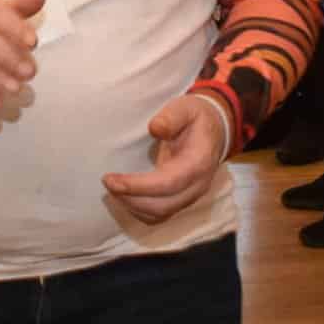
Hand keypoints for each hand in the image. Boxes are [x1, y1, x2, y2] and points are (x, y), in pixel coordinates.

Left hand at [102, 94, 228, 223]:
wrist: (215, 130)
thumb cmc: (196, 118)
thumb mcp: (186, 108)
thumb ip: (171, 117)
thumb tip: (155, 128)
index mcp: (198, 162)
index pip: (168, 183)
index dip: (138, 186)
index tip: (112, 180)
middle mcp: (197, 185)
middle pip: (162, 205)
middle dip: (130, 198)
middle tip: (108, 182)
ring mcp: (191, 196)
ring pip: (160, 214)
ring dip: (132, 206)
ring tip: (112, 188)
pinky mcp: (182, 200)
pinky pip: (160, 215)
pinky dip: (139, 210)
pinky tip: (124, 195)